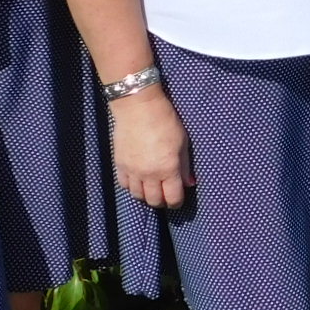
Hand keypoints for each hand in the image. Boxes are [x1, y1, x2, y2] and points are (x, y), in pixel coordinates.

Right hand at [110, 89, 193, 209]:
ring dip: (146, 195)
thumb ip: (185, 165)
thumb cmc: (165, 120)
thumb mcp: (182, 141)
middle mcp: (149, 174)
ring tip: (152, 189)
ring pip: (138, 195)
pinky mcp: (120, 164)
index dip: (177, 202)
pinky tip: (138, 181)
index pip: (172, 198)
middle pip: (154, 201)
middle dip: (162, 202)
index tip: (178, 199)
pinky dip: (132, 186)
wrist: (138, 107)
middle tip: (165, 195)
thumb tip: (189, 183)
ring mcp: (132, 170)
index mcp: (168, 168)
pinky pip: (124, 185)